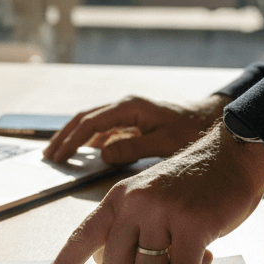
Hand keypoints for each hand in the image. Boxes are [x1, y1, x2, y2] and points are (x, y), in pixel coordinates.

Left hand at [34, 121, 263, 263]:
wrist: (233, 154)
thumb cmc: (191, 184)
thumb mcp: (147, 196)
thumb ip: (124, 226)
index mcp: (118, 198)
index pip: (81, 236)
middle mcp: (134, 203)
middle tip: (163, 260)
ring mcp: (163, 212)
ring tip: (187, 251)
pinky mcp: (193, 224)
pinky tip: (206, 254)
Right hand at [43, 94, 228, 165]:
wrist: (214, 118)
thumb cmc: (193, 130)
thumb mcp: (165, 142)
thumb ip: (132, 148)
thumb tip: (102, 154)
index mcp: (129, 107)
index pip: (90, 123)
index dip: (72, 141)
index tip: (60, 157)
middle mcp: (125, 106)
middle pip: (84, 119)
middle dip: (64, 137)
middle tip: (49, 156)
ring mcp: (128, 113)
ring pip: (92, 123)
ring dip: (74, 138)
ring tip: (60, 154)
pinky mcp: (133, 121)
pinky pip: (104, 129)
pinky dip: (90, 140)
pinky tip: (86, 152)